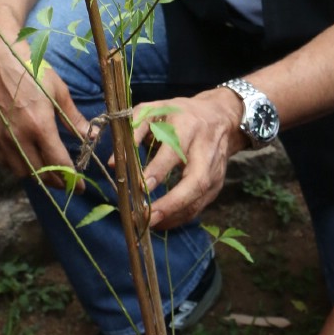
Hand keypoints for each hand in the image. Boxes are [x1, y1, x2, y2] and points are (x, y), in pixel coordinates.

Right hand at [0, 33, 87, 188]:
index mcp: (39, 125)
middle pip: (40, 174)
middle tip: (67, 182)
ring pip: (20, 172)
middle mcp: (18, 137)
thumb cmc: (29, 69)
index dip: (72, 179)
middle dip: (56, 182)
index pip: (58, 163)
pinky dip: (18, 167)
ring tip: (50, 171)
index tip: (80, 187)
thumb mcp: (58, 91)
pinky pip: (4, 162)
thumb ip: (74, 118)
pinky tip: (28, 160)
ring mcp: (1, 138)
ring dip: (37, 176)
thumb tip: (92, 136)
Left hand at [132, 88, 245, 229]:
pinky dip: (181, 217)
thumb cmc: (179, 114)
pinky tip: (163, 222)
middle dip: (172, 203)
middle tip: (147, 217)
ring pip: (199, 198)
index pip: (174, 152)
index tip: (140, 187)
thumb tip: (113, 162)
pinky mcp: (218, 183)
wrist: (220, 116)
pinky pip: (200, 205)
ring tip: (150, 224)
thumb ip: (133, 132)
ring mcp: (215, 169)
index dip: (158, 170)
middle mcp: (206, 150)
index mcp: (188, 127)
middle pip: (195, 182)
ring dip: (175, 215)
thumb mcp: (154, 111)